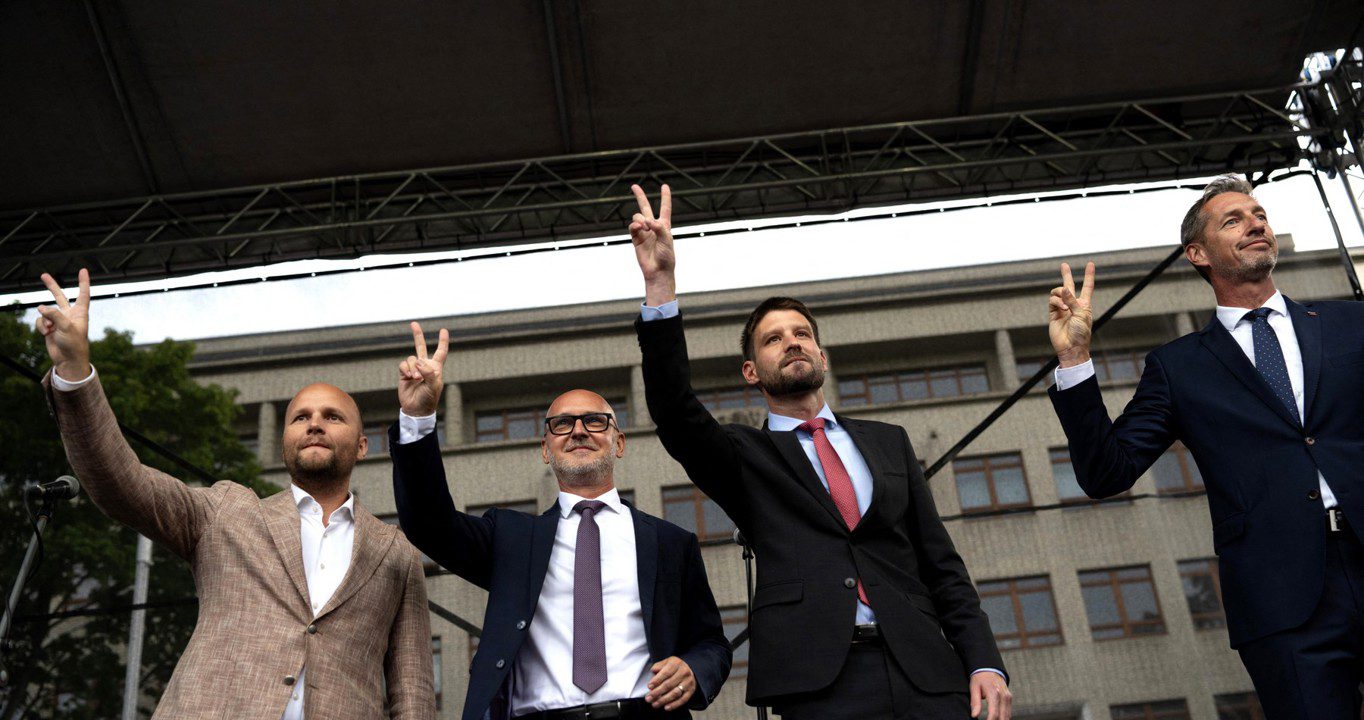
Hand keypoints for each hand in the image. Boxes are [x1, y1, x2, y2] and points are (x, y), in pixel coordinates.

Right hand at [36, 269, 91, 380]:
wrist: (68, 360)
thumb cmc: (74, 344)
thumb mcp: (66, 328)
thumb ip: (54, 315)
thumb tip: (41, 308)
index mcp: (80, 313)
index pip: (83, 294)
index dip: (83, 282)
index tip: (83, 270)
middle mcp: (69, 314)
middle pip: (59, 296)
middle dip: (51, 286)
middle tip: (43, 275)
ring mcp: (58, 320)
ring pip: (46, 311)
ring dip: (46, 320)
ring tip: (51, 329)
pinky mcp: (49, 327)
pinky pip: (41, 321)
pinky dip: (41, 327)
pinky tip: (46, 333)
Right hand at [397, 321, 448, 416]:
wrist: (415, 409)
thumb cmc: (428, 399)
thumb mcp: (433, 386)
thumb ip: (429, 372)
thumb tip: (419, 361)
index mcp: (435, 368)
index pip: (441, 352)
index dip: (442, 341)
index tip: (443, 330)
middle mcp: (424, 366)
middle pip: (421, 347)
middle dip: (417, 335)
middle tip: (413, 323)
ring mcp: (413, 369)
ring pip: (411, 358)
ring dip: (413, 367)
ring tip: (416, 378)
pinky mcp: (404, 373)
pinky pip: (403, 364)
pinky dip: (406, 369)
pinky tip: (408, 376)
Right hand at [629, 183, 676, 306]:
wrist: (658, 271)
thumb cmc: (666, 257)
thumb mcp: (667, 240)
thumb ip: (659, 228)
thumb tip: (647, 220)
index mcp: (664, 226)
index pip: (665, 208)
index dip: (665, 197)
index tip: (664, 186)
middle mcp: (653, 227)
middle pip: (645, 208)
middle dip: (640, 196)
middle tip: (634, 186)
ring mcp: (643, 232)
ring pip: (637, 217)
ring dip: (640, 219)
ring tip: (645, 228)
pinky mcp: (635, 239)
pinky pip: (632, 227)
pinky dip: (634, 225)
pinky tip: (639, 228)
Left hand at [644, 656, 695, 710]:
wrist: (689, 668)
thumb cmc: (674, 667)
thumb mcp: (666, 662)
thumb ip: (658, 666)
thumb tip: (653, 672)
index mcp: (676, 664)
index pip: (665, 673)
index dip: (657, 680)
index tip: (649, 687)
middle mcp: (683, 672)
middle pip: (669, 684)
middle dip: (657, 692)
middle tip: (648, 698)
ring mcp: (688, 682)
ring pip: (675, 693)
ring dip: (664, 700)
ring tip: (654, 704)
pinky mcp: (691, 691)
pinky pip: (683, 699)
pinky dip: (674, 705)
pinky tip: (666, 707)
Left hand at [970, 671, 1011, 719]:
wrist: (989, 667)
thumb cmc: (980, 678)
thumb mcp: (974, 687)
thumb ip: (975, 702)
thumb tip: (974, 715)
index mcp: (994, 693)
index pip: (994, 713)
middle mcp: (1004, 696)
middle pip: (1002, 716)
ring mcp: (1008, 697)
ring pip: (1007, 715)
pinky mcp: (1009, 698)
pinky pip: (1008, 712)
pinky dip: (1004, 717)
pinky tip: (997, 719)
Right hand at [1048, 261, 1093, 366]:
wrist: (1071, 347)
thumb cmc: (1081, 333)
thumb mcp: (1082, 314)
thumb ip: (1072, 300)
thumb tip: (1063, 289)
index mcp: (1084, 304)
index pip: (1087, 287)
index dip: (1089, 275)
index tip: (1090, 264)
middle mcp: (1073, 304)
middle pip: (1069, 286)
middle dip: (1066, 275)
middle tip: (1064, 265)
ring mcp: (1062, 308)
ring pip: (1058, 293)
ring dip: (1061, 295)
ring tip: (1065, 307)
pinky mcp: (1053, 313)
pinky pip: (1052, 301)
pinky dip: (1057, 302)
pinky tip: (1062, 309)